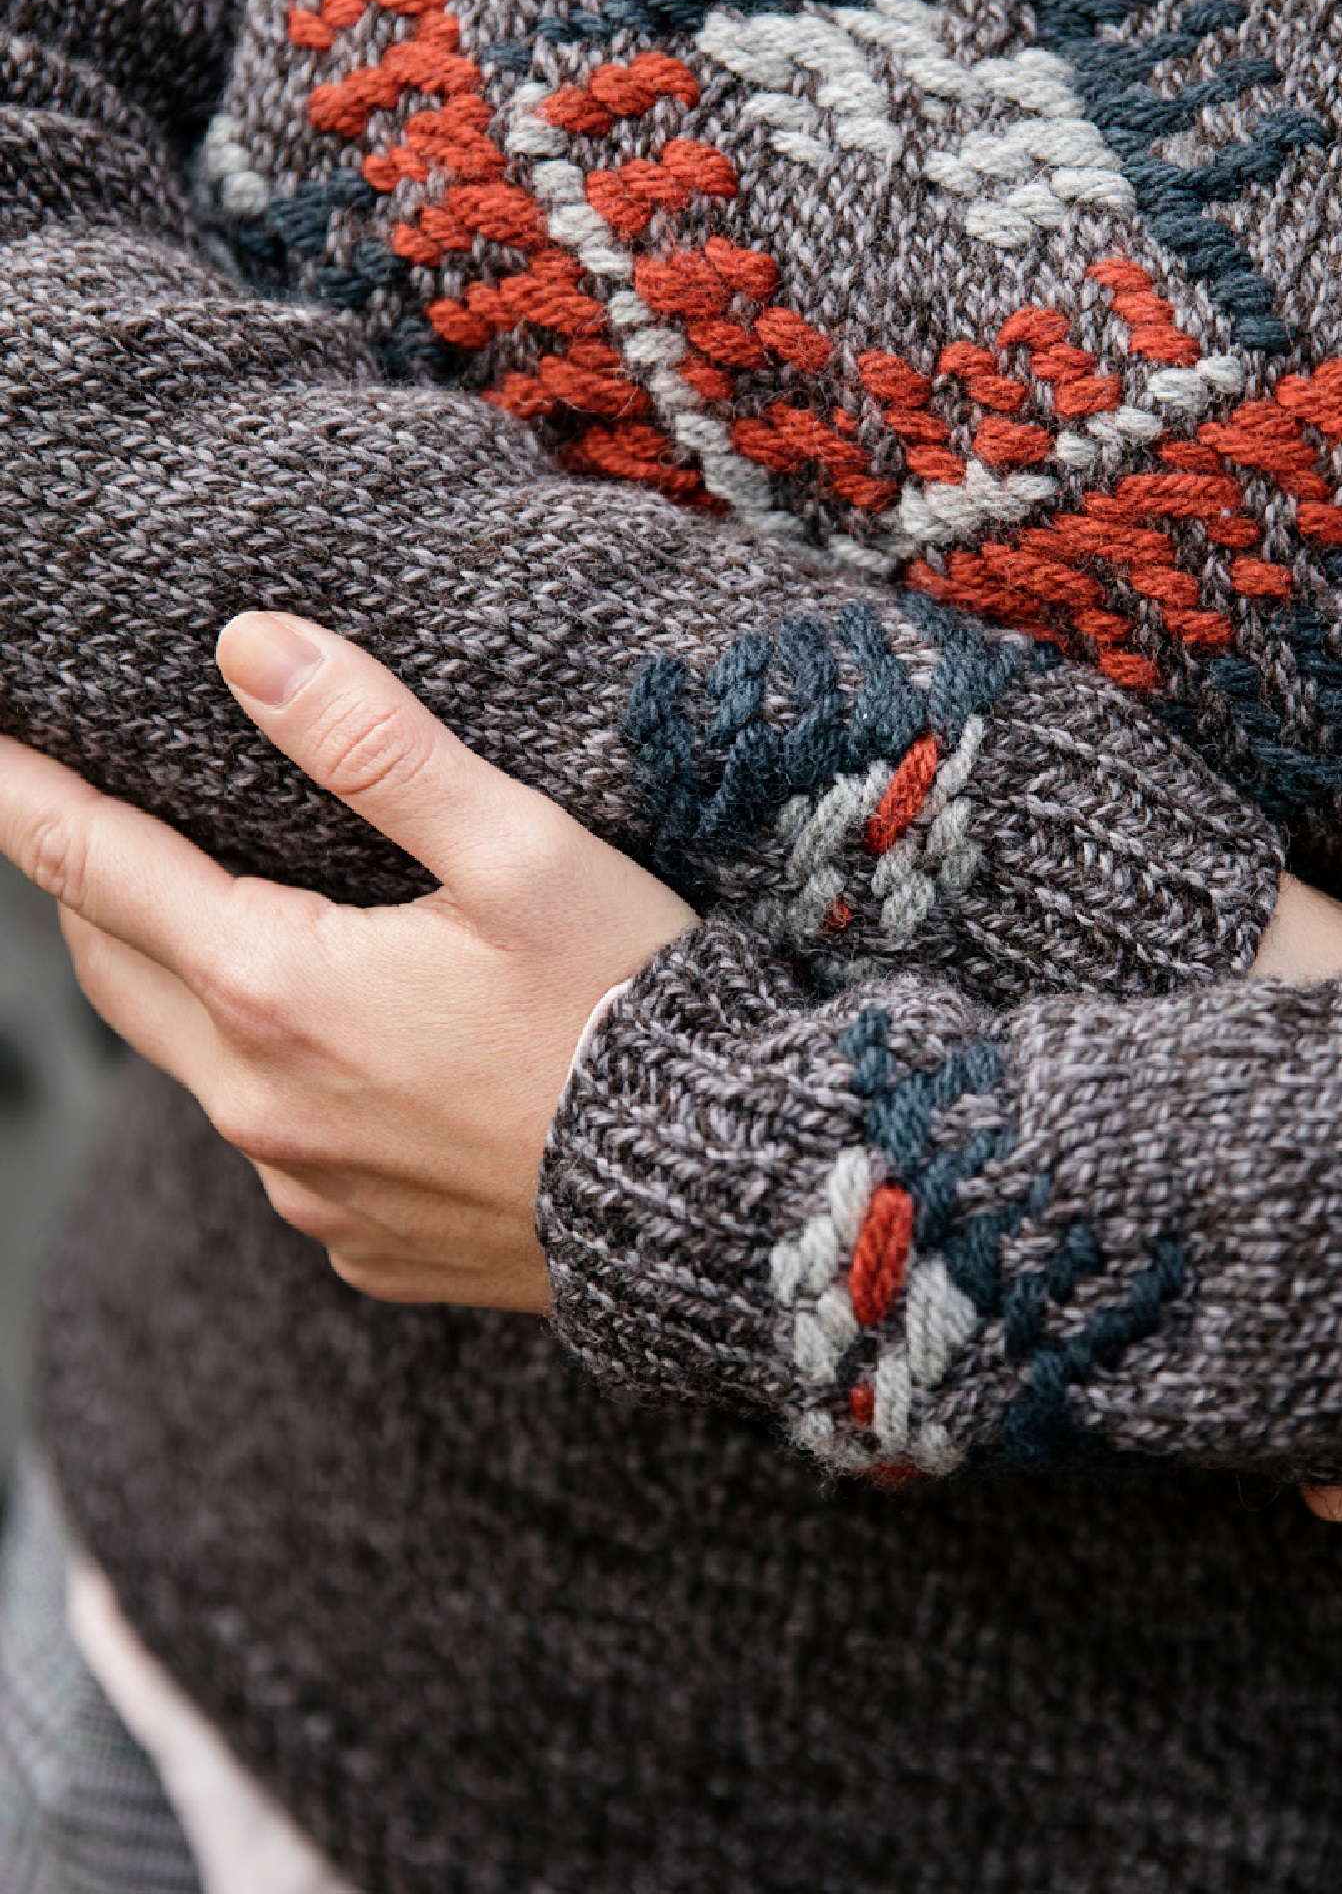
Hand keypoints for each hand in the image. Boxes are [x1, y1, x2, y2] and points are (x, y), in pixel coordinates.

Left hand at [0, 614, 695, 1310]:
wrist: (720, 1194)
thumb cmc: (629, 1013)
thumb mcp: (521, 853)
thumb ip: (377, 746)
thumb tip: (249, 647)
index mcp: (282, 990)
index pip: (95, 868)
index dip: (22, 797)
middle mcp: (264, 1105)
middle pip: (115, 974)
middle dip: (87, 891)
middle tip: (85, 824)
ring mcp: (307, 1189)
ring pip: (196, 1065)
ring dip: (189, 989)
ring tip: (231, 926)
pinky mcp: (363, 1246)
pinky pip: (281, 1150)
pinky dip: (279, 1084)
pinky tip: (355, 1059)